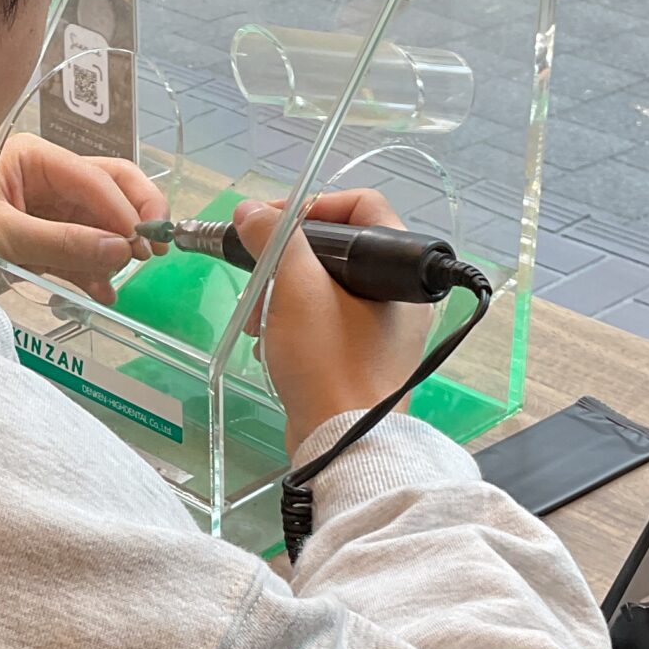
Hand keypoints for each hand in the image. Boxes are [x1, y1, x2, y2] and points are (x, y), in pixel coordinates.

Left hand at [0, 135, 165, 303]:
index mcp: (32, 158)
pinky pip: (80, 250)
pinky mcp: (41, 241)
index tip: (144, 242)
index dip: (124, 209)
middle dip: (135, 217)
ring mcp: (44, 210)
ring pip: (100, 223)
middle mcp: (44, 178)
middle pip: (108, 189)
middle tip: (157, 249)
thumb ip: (62, 243)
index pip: (94, 177)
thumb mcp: (1, 238)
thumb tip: (121, 249)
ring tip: (124, 277)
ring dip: (115, 249)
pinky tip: (102, 293)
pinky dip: (94, 271)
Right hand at [240, 188, 432, 457]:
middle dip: (284, 260)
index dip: (313, 205)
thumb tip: (251, 211)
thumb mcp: (296, 289)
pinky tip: (269, 341)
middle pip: (334, 247)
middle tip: (256, 276)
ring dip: (280, 294)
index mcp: (397, 269)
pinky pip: (322, 319)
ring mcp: (380, 327)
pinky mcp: (360, 355)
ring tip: (257, 319)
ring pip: (322, 285)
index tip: (271, 223)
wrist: (340, 442)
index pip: (361, 205)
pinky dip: (291, 322)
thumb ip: (274, 238)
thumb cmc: (327, 361)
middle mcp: (397, 294)